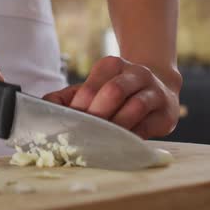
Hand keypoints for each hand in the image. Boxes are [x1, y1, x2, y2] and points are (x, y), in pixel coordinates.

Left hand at [43, 56, 180, 138]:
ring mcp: (154, 91)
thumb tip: (43, 106)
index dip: (79, 109)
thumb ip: (67, 97)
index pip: (91, 87)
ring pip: (135, 108)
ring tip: (101, 142)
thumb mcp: (92, 88)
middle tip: (84, 135)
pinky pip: (148, 127)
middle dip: (97, 116)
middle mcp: (136, 73)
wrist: (158, 88)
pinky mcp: (166, 112)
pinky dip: (131, 138)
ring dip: (115, 127)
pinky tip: (120, 145)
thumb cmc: (116, 92)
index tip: (69, 126)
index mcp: (112, 65)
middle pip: (114, 92)